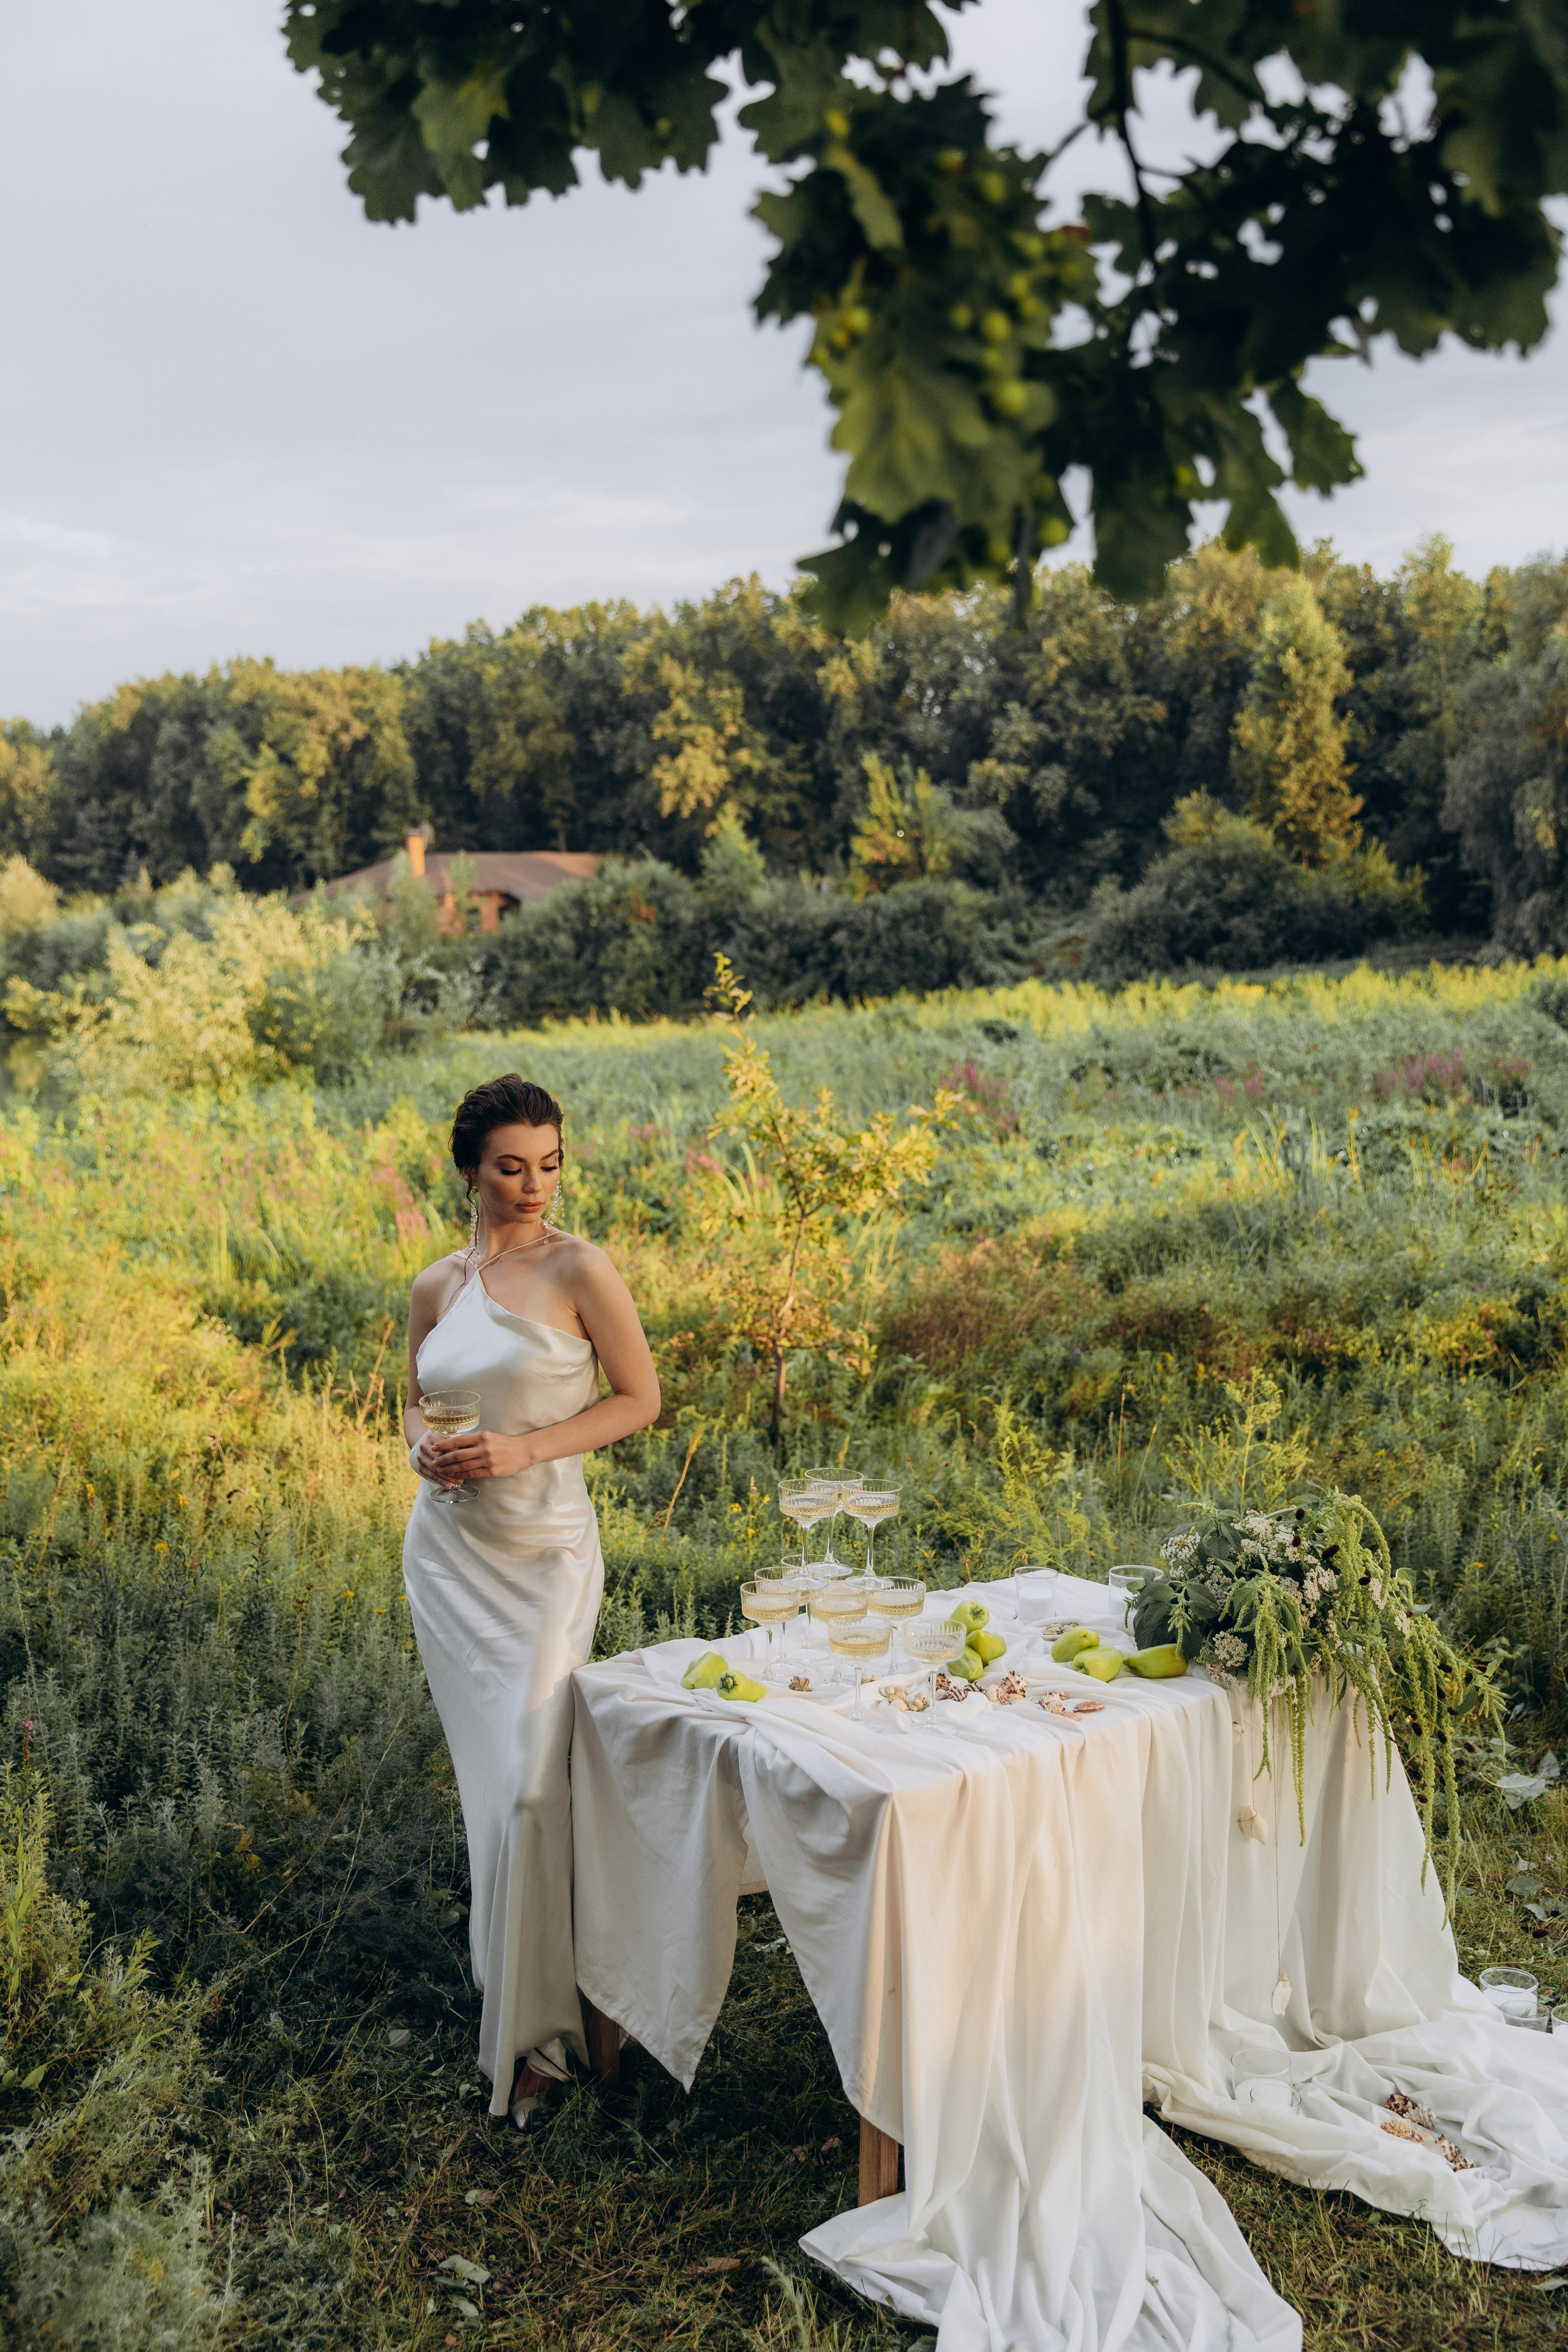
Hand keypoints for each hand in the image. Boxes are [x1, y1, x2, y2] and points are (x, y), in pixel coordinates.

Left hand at [420, 1429, 536, 1484]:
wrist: (523, 1451)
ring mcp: (487, 1460)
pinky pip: (472, 1474)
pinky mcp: (491, 1471)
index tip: (434, 1447)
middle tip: (434, 1462)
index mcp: (482, 1436)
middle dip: (444, 1459)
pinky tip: (455, 1476)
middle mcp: (483, 1447)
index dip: (444, 1444)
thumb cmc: (504, 1443)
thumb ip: (474, 1441)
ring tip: (441, 1470)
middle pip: (458, 1454)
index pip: (458, 1440)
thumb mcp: (489, 1437)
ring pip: (463, 1465)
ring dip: (450, 1468)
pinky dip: (462, 1475)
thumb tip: (455, 1445)